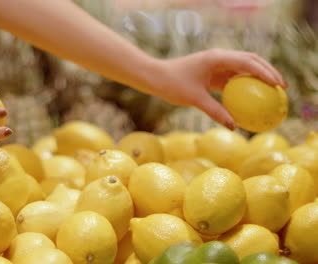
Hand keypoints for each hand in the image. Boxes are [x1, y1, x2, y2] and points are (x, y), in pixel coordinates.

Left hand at [145, 49, 286, 129]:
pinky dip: (243, 87)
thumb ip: (215, 112)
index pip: (247, 62)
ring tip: (271, 94)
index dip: (266, 72)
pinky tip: (250, 101)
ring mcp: (216, 64)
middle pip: (251, 61)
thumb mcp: (195, 99)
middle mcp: (219, 58)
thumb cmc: (172, 85)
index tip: (277, 85)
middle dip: (268, 72)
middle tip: (281, 88)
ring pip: (242, 68)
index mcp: (217, 58)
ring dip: (257, 78)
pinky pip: (232, 78)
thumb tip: (234, 127)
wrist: (155, 77)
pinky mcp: (211, 72)